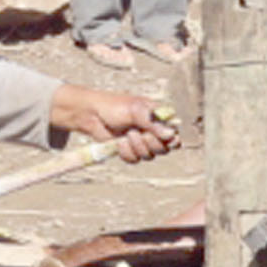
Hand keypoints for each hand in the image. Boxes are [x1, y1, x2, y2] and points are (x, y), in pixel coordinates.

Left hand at [52, 85, 178, 161]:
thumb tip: (171, 135)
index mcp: (158, 117)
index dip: (171, 140)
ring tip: (126, 135)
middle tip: (138, 134)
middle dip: (151, 144)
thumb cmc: (113, 106)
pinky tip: (119, 143)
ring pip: (149, 156)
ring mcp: (140, 141)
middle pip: (164, 148)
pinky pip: (135, 160)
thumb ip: (153, 124)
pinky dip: (126, 153)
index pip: (175, 133)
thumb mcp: (135, 111)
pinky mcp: (129, 150)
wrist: (91, 114)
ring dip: (137, 148)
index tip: (162, 138)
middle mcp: (152, 130)